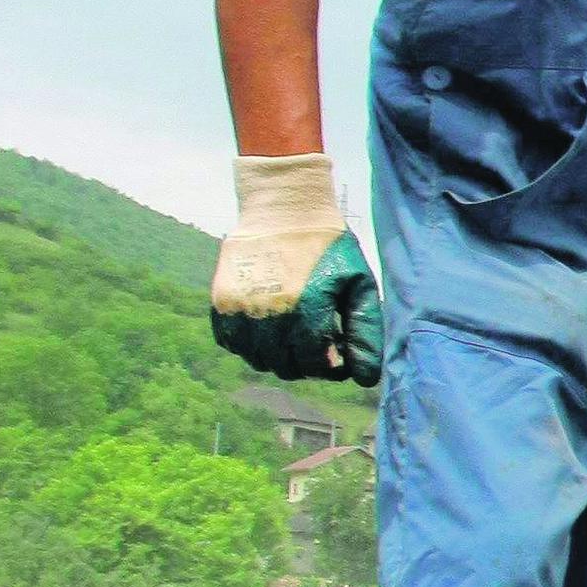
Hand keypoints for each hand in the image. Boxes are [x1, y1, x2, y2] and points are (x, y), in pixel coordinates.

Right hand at [208, 154, 384, 386]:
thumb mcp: (358, 284)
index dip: (331, 369)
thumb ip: (364, 332)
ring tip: (296, 338)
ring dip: (278, 358)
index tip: (340, 357)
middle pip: (285, 367)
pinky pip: (231, 342)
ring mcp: (240, 308)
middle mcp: (269, 313)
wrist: (284, 208)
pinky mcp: (221, 300)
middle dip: (307, 365)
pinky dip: (249, 345)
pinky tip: (270, 329)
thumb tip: (365, 378)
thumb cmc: (329, 247)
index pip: (315, 365)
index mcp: (306, 309)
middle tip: (320, 346)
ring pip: (257, 359)